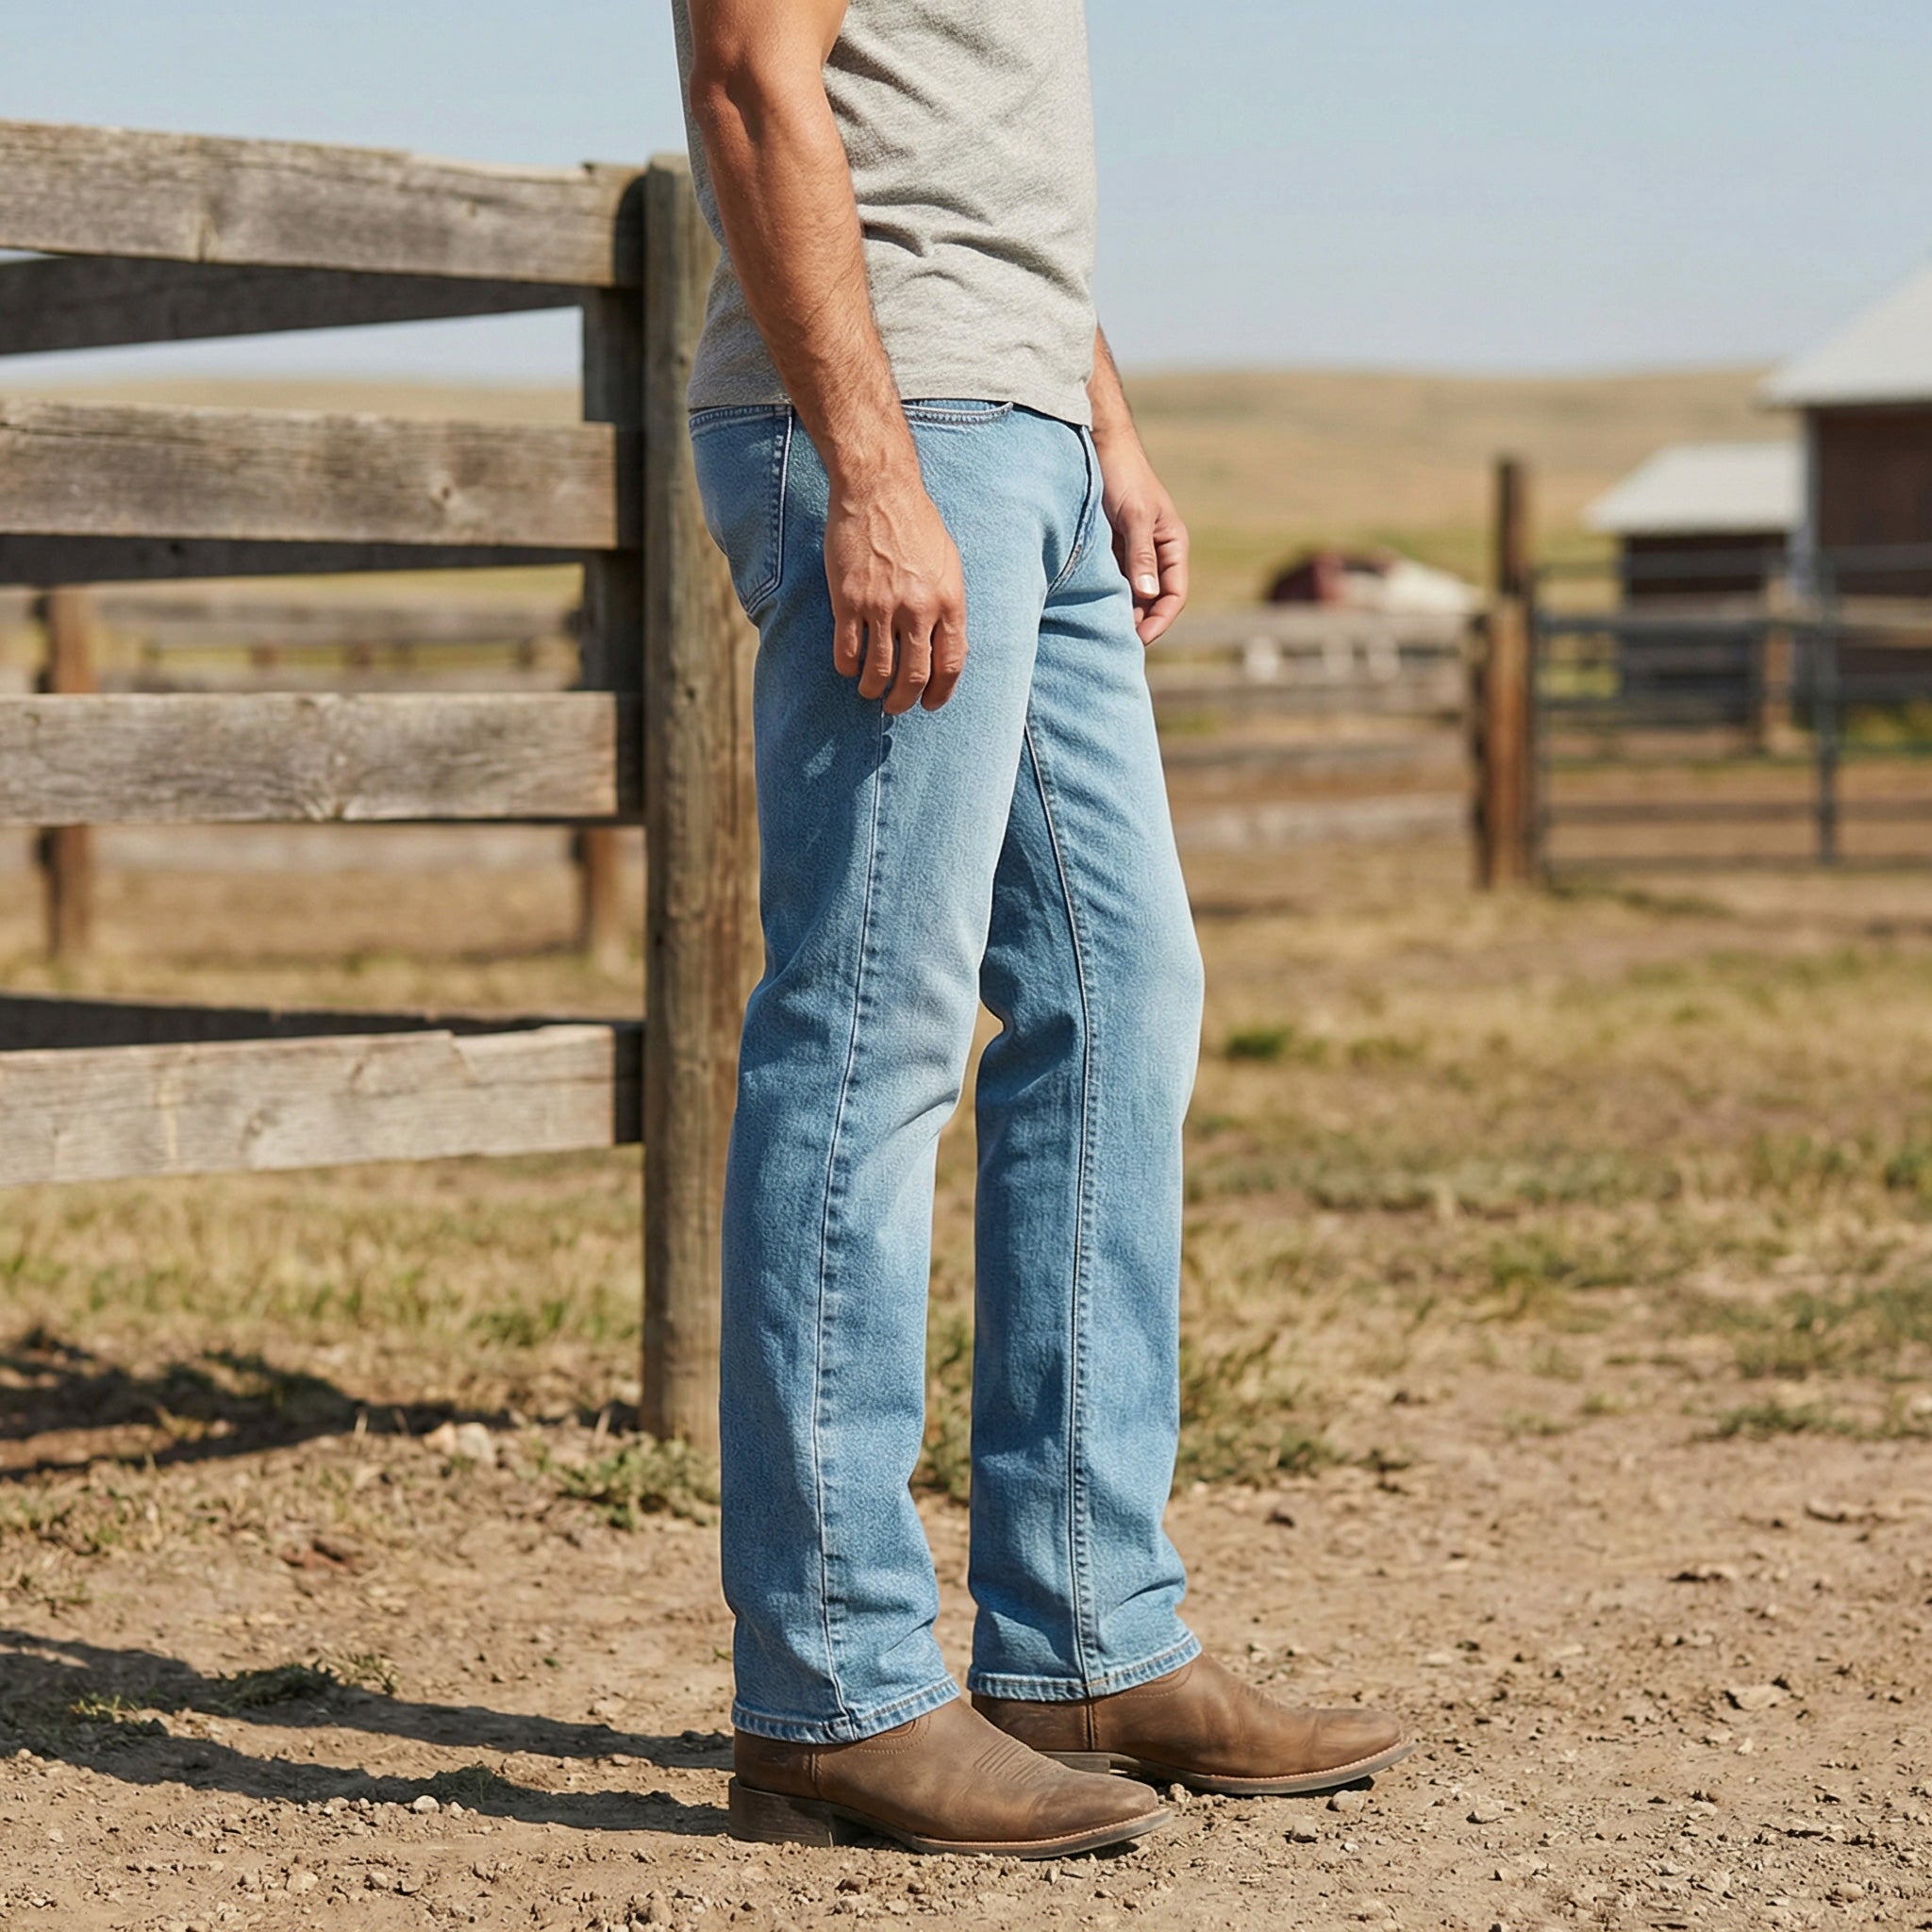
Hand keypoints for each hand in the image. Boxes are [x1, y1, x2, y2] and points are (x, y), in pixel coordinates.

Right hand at [824, 471, 968, 711]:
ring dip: (873, 689)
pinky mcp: (848, 600)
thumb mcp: (949, 565)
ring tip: (870, 691)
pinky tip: (849, 667)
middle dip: (904, 700)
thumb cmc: (917, 525)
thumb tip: (949, 647)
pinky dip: (848, 667)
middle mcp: (918, 608)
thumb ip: (950, 607)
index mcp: (948, 601)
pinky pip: (847, 650)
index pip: (950, 664)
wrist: (879, 492)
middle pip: (914, 676)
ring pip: (878, 670)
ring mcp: (881, 606)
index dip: (940, 693)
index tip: (929, 703)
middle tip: (896, 705)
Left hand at [1096, 432, 1189, 645]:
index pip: (1174, 595)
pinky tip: (1086, 610)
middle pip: (1152, 600)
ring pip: (1130, 593)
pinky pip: (1111, 580)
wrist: (1097, 443)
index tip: (1138, 641)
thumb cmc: (1122, 475)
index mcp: (1172, 544)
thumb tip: (1146, 596)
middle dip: (1138, 623)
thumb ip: (1141, 555)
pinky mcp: (1109, 548)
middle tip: (1114, 645)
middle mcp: (1155, 552)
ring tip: (1099, 632)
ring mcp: (1132, 551)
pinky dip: (1103, 596)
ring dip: (1119, 612)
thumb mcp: (1134, 515)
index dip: (1159, 620)